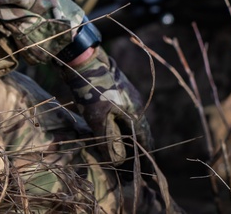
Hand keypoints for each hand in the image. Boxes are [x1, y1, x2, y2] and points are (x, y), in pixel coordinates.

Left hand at [61, 46, 152, 163]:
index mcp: (136, 114)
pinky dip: (124, 123)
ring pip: (133, 120)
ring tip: (126, 149)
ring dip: (130, 135)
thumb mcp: (99, 120)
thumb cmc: (92, 91)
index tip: (143, 170)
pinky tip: (116, 127)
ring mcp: (129, 95)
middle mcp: (137, 105)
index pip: (144, 140)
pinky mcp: (120, 89)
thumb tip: (119, 161)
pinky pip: (126, 112)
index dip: (144, 156)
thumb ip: (110, 141)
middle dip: (138, 148)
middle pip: (140, 131)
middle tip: (133, 163)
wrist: (85, 60)